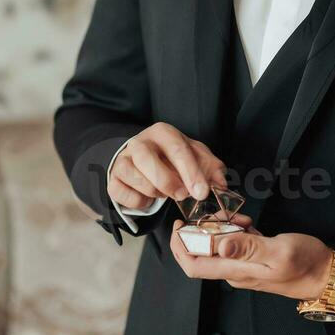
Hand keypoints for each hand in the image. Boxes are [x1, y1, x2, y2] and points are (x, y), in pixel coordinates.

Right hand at [107, 122, 227, 209]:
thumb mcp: (194, 156)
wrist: (141, 160)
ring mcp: (123, 159)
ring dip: (155, 192)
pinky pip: (123, 194)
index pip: (178, 149)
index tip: (202, 192)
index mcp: (163, 132)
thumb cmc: (171, 158)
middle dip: (169, 182)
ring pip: (136, 179)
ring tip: (164, 192)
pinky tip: (147, 197)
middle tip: (182, 195)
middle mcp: (140, 142)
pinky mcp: (113, 178)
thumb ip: (211, 168)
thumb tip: (222, 184)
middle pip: (149, 160)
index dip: (191, 172)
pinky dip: (138, 201)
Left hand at [170, 220, 333, 300]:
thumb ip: (248, 247)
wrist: (325, 273)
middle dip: (203, 230)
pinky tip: (247, 222)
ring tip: (242, 218)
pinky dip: (235, 228)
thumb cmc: (305, 264)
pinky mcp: (252, 256)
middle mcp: (234, 270)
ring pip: (218, 243)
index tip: (180, 225)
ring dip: (223, 226)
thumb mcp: (278, 252)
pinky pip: (233, 241)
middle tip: (219, 214)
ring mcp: (243, 264)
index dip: (180, 246)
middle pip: (202, 251)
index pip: (194, 264)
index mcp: (236, 271)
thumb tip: (219, 244)